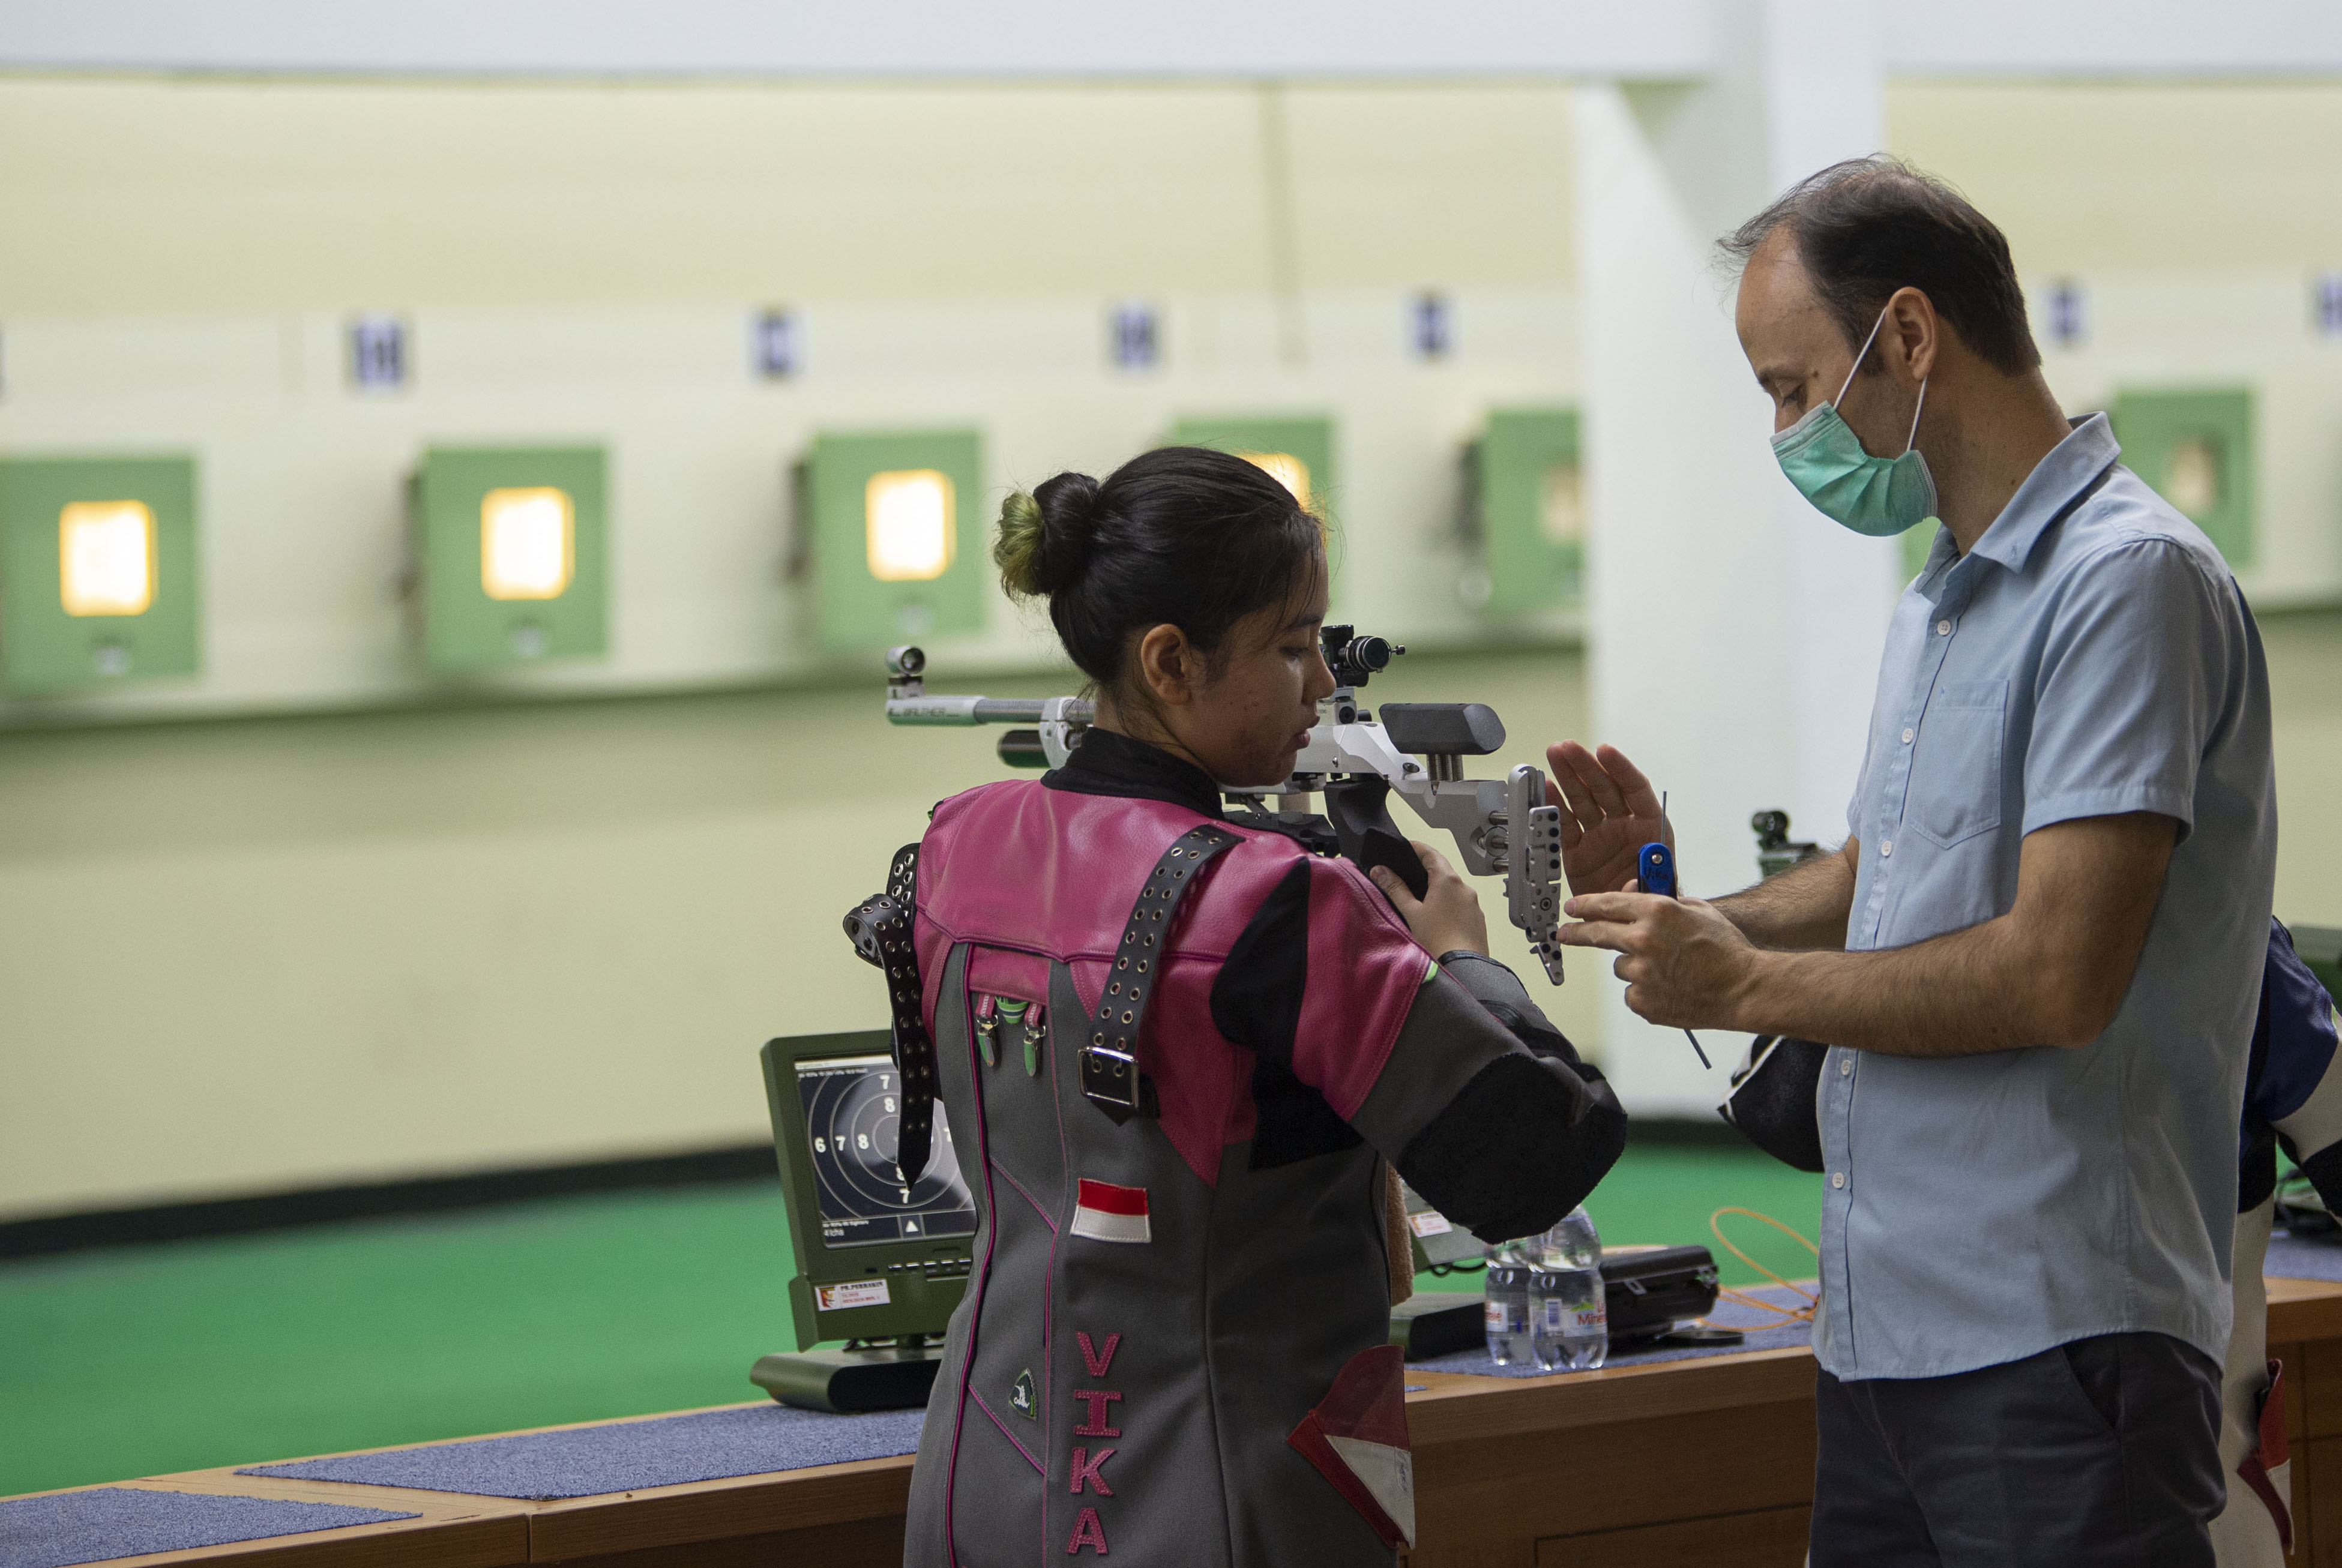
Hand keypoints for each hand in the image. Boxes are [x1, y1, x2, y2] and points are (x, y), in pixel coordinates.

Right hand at [1369, 840, 1489, 957]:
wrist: (1464, 968)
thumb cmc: (1437, 941)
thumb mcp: (1411, 912)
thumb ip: (1395, 888)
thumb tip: (1381, 871)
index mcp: (1448, 880)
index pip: (1430, 853)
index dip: (1416, 848)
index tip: (1405, 846)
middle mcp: (1464, 888)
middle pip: (1443, 869)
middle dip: (1425, 869)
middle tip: (1408, 872)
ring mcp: (1473, 904)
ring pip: (1453, 888)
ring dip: (1438, 888)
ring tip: (1420, 898)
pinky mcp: (1477, 919)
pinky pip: (1461, 904)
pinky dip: (1448, 904)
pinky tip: (1437, 917)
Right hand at [1545, 741, 1672, 899]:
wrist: (1631, 924)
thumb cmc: (1650, 900)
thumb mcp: (1654, 893)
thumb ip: (1642, 886)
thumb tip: (1630, 883)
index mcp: (1649, 828)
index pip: (1635, 789)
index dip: (1620, 769)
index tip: (1603, 752)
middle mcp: (1623, 827)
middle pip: (1604, 788)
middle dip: (1585, 766)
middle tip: (1567, 748)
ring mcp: (1599, 837)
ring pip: (1582, 800)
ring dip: (1568, 777)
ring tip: (1554, 755)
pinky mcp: (1578, 852)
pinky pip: (1565, 825)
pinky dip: (1554, 807)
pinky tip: (1546, 788)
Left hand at [1556, 888, 1757, 1028]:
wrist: (1744, 988)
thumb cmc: (1726, 949)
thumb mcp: (1698, 910)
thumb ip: (1664, 901)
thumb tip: (1636, 894)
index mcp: (1657, 911)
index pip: (1607, 903)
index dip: (1585, 905)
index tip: (1572, 908)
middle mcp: (1643, 939)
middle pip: (1596, 934)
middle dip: (1576, 933)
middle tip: (1565, 934)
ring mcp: (1641, 972)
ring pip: (1620, 966)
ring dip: (1634, 966)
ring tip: (1667, 970)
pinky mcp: (1642, 1001)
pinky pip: (1632, 992)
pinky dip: (1645, 990)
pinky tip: (1669, 988)